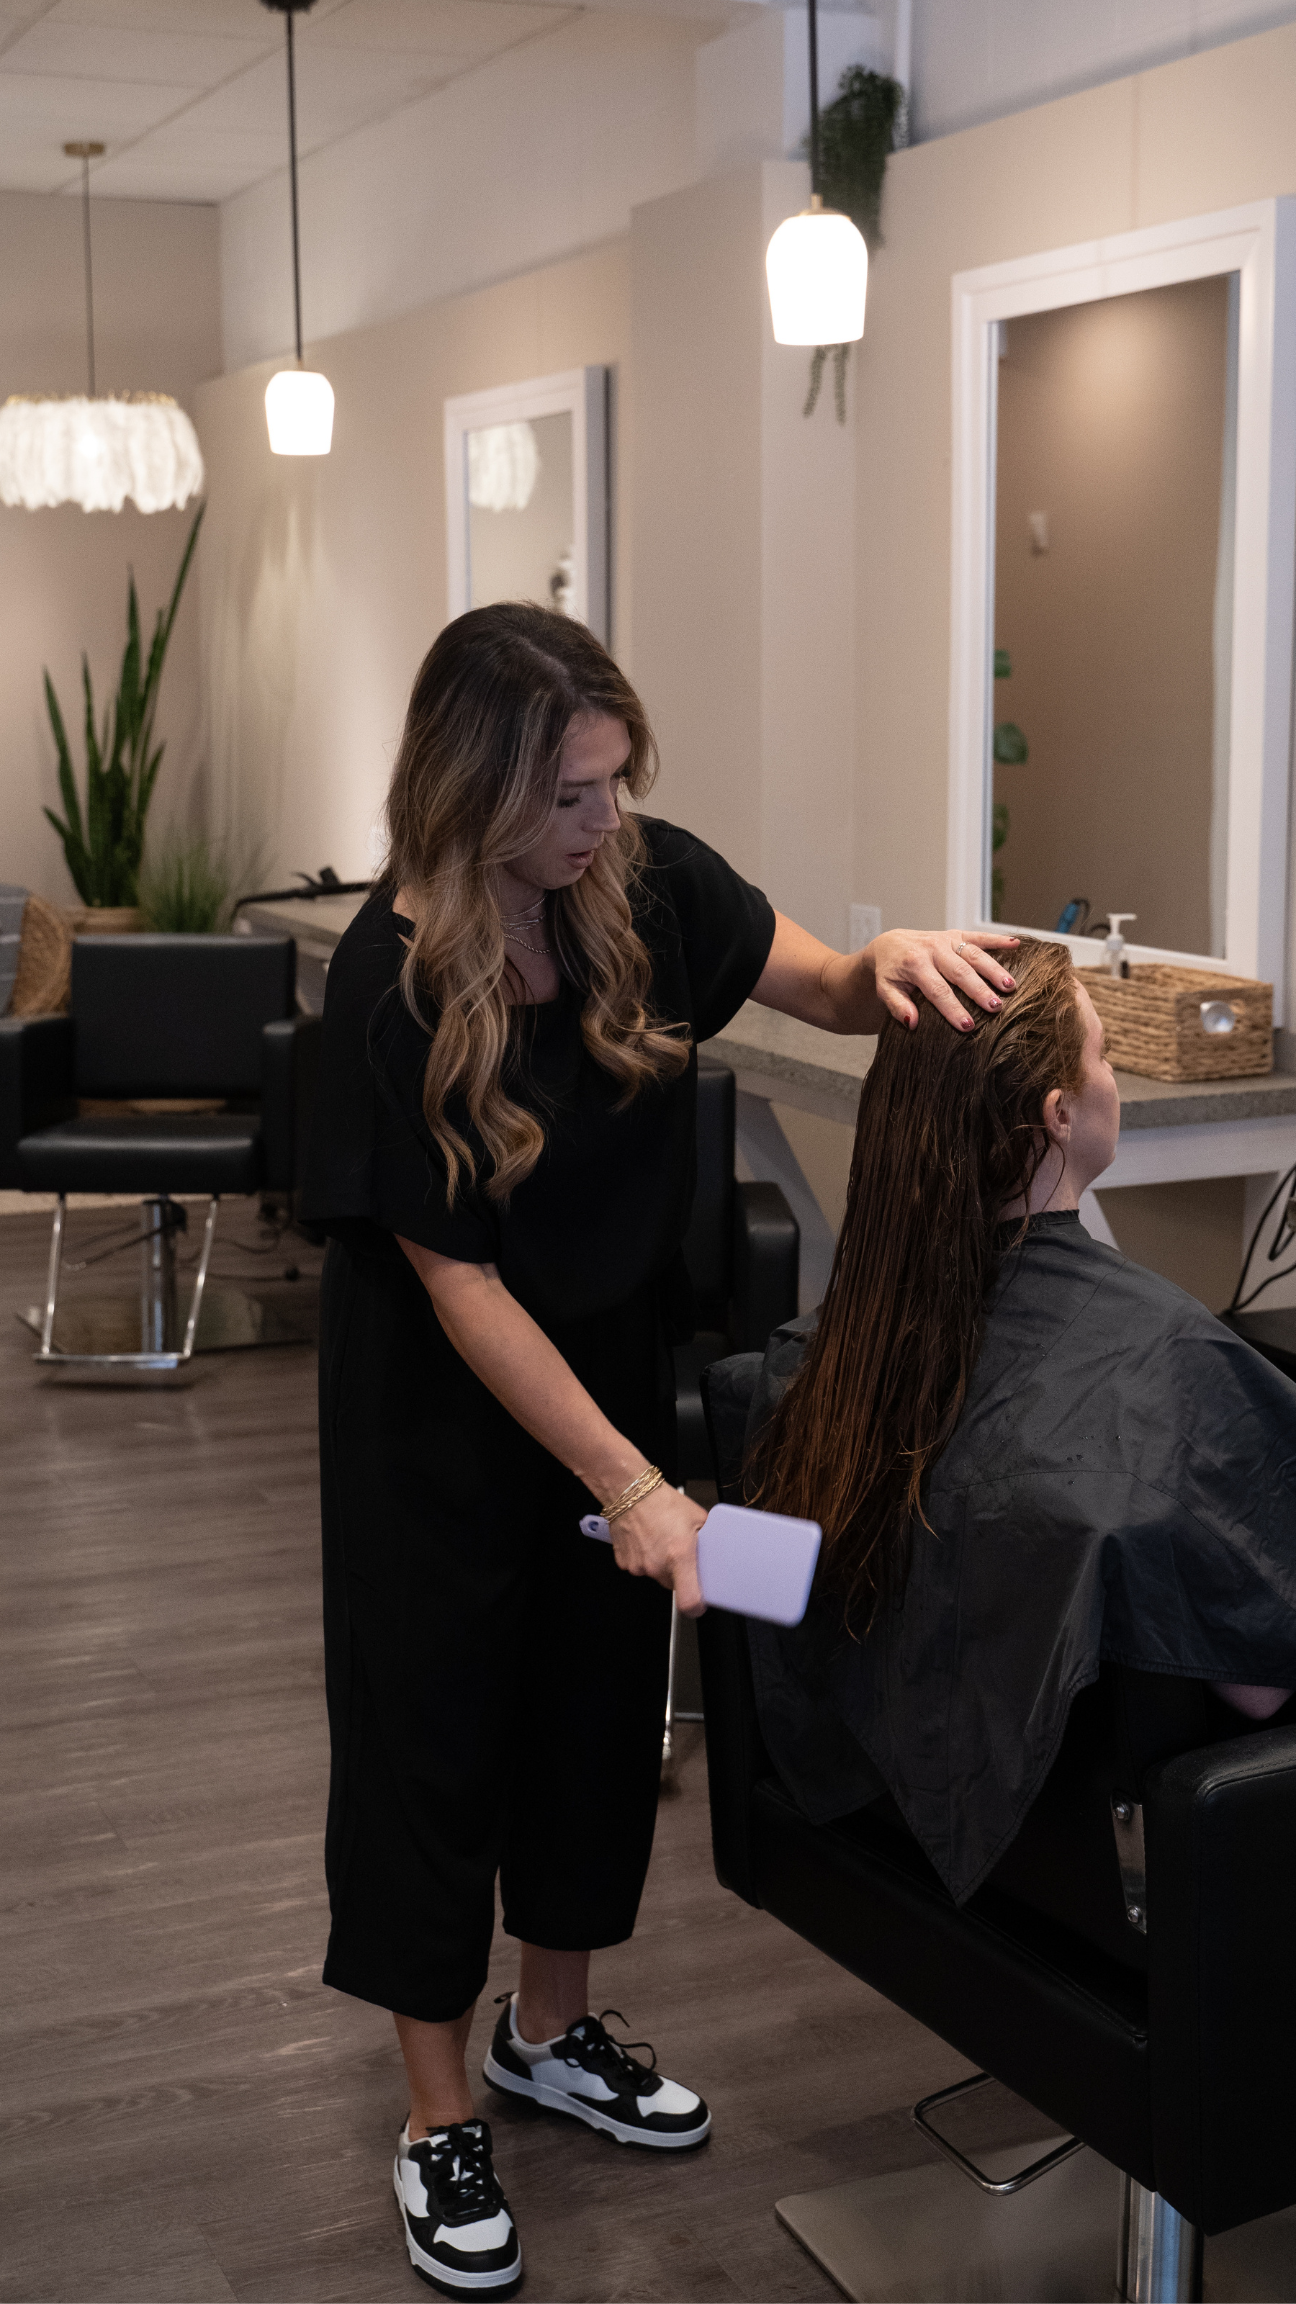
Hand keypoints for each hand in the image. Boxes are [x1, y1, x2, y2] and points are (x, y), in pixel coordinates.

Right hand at [609, 1483, 706, 1615]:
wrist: (629, 1491)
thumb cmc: (662, 1501)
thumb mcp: (697, 1517)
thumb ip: (707, 1540)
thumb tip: (715, 1552)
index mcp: (680, 1556)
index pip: (689, 1601)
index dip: (696, 1607)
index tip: (700, 1603)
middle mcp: (658, 1565)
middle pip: (674, 1586)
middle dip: (680, 1574)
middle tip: (680, 1553)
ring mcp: (639, 1566)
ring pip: (657, 1575)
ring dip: (662, 1564)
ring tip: (662, 1541)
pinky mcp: (625, 1563)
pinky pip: (641, 1568)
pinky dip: (645, 1558)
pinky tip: (648, 1540)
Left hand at [864, 928, 1018, 1032]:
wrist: (890, 945)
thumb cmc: (891, 973)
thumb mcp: (885, 990)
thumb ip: (897, 1006)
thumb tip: (913, 1022)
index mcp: (914, 964)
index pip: (937, 990)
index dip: (952, 1008)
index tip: (967, 1026)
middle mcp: (932, 949)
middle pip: (960, 972)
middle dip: (979, 990)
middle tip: (996, 1008)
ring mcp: (947, 940)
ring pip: (973, 954)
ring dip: (994, 969)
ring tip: (1010, 986)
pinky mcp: (957, 934)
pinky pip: (979, 936)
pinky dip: (998, 939)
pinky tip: (1016, 944)